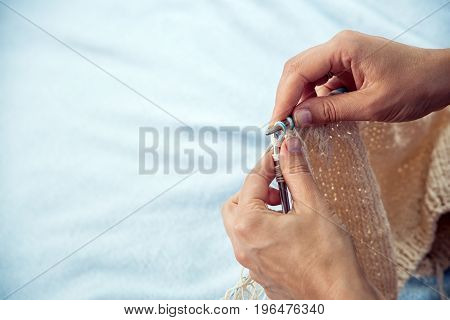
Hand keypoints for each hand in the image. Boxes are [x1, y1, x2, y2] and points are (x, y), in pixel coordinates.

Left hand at [221, 136, 378, 298]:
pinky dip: (263, 230)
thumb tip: (287, 146)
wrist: (339, 301)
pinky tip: (289, 232)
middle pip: (236, 204)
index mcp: (249, 224)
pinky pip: (252, 244)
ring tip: (287, 211)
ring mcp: (249, 262)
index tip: (282, 155)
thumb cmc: (329, 257)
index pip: (251, 180)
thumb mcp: (313, 206)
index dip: (268, 164)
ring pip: (241, 224)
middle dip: (255, 190)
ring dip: (258, 210)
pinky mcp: (259, 273)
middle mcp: (241, 245)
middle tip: (280, 190)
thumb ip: (296, 173)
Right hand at [271, 30, 449, 125]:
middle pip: (297, 70)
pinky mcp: (346, 67)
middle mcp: (338, 47)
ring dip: (299, 100)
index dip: (283, 98)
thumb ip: (331, 111)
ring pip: (306, 76)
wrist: (440, 79)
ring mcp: (342, 55)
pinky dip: (313, 100)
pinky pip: (321, 82)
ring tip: (297, 124)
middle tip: (281, 125)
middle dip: (286, 98)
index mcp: (343, 48)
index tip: (276, 123)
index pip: (299, 71)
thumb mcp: (371, 105)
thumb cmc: (414, 87)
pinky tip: (314, 116)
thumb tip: (297, 117)